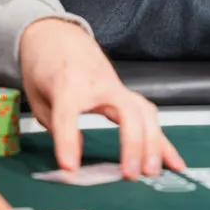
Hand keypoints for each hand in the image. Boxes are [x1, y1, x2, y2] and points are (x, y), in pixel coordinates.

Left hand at [19, 18, 185, 179]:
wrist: (59, 36)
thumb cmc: (45, 67)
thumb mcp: (37, 98)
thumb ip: (57, 127)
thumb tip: (73, 159)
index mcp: (68, 84)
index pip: (69, 115)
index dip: (68, 142)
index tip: (69, 167)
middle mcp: (99, 84)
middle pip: (126, 112)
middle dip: (132, 144)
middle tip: (131, 173)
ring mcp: (117, 87)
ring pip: (145, 113)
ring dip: (153, 143)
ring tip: (152, 171)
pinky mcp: (126, 94)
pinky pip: (149, 117)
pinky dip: (161, 140)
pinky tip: (172, 160)